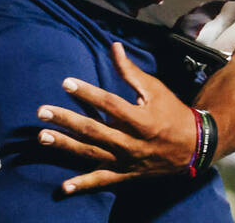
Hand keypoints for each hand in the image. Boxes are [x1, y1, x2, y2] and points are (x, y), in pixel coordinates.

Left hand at [36, 42, 198, 193]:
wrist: (192, 147)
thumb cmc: (172, 112)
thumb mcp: (155, 89)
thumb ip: (130, 71)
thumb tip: (113, 47)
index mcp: (141, 119)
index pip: (109, 104)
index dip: (87, 93)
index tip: (66, 83)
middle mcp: (132, 143)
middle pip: (93, 130)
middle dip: (65, 120)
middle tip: (42, 111)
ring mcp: (127, 161)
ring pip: (92, 154)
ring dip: (65, 146)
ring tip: (42, 137)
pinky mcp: (125, 175)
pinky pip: (101, 181)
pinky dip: (83, 185)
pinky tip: (63, 187)